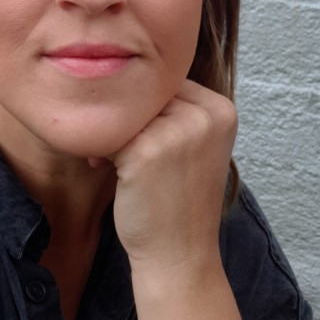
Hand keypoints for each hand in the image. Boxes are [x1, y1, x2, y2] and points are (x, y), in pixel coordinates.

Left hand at [106, 78, 237, 272]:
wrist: (178, 255)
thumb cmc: (177, 197)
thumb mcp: (191, 143)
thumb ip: (174, 107)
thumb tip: (125, 64)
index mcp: (221, 108)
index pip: (165, 82)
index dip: (143, 105)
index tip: (138, 132)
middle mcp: (205, 115)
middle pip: (143, 93)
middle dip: (123, 116)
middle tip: (114, 147)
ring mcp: (178, 131)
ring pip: (123, 109)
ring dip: (109, 131)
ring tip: (109, 159)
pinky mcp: (146, 149)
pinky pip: (107, 131)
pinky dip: (99, 148)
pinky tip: (104, 167)